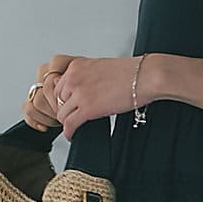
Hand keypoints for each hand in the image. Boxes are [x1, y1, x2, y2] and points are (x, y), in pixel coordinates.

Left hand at [26, 53, 144, 140]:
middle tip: (71, 117)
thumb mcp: (101, 67)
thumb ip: (88, 77)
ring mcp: (80, 93)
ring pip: (62, 114)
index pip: (58, 85)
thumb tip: (86, 90)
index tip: (67, 105)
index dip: (63, 98)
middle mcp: (74, 78)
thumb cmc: (131, 72)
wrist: (144, 76)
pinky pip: (70, 124)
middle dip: (64, 110)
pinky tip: (72, 135)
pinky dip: (69, 133)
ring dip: (66, 122)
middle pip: (57, 100)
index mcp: (77, 66)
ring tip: (73, 127)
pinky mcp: (88, 109)